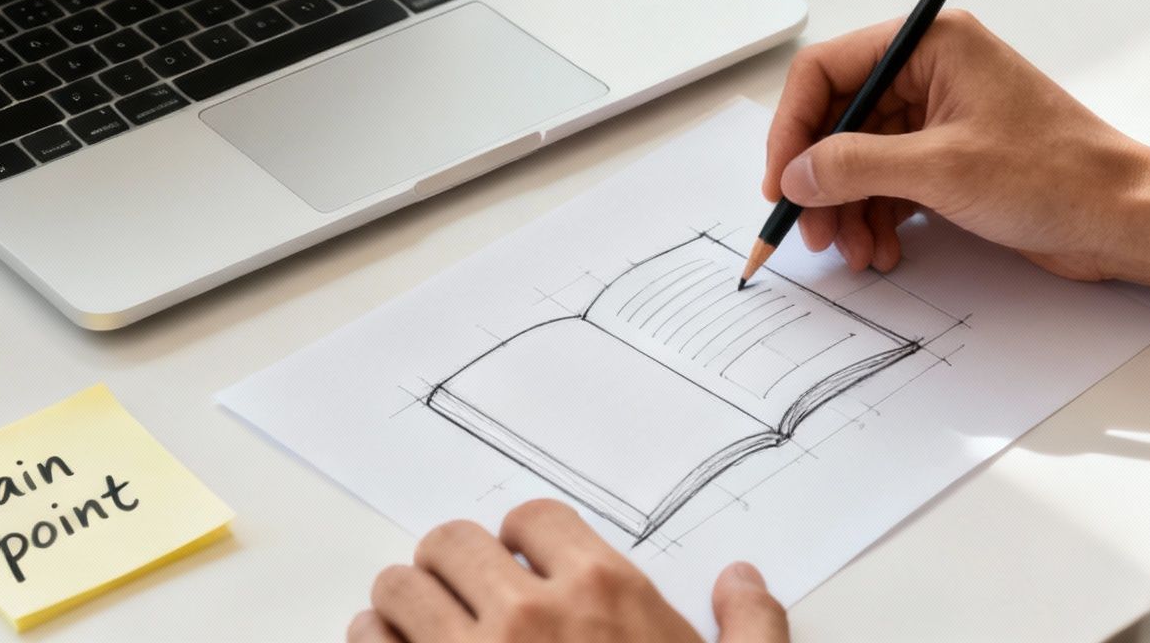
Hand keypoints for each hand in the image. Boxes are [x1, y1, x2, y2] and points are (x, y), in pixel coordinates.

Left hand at [351, 499, 787, 642]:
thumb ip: (752, 630)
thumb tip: (742, 579)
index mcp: (604, 594)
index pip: (532, 518)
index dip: (525, 539)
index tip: (525, 565)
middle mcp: (526, 617)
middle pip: (451, 542)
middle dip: (454, 564)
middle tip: (465, 595)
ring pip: (397, 589)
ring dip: (404, 603)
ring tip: (424, 628)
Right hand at [763, 11, 1149, 279]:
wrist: (1125, 218)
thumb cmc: (1058, 176)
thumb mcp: (941, 170)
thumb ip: (855, 166)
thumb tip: (795, 173)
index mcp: (932, 44)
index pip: (827, 70)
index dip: (793, 128)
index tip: (781, 182)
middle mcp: (932, 71)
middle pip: (840, 119)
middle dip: (820, 179)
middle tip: (811, 231)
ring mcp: (942, 115)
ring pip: (861, 156)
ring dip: (847, 207)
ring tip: (854, 252)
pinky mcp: (952, 156)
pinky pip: (890, 180)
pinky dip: (877, 215)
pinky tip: (882, 249)